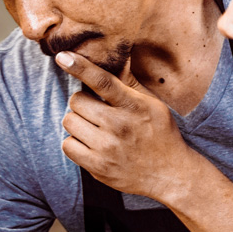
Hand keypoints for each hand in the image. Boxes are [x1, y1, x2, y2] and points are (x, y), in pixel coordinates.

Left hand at [55, 52, 196, 201]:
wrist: (170, 174)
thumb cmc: (160, 133)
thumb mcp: (152, 104)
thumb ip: (129, 83)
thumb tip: (115, 58)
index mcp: (134, 106)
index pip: (103, 82)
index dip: (80, 67)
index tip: (62, 57)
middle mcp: (119, 126)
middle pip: (77, 101)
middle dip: (83, 102)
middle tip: (96, 110)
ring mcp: (107, 148)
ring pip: (69, 122)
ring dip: (77, 122)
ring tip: (94, 128)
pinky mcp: (97, 167)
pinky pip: (67, 146)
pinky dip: (74, 143)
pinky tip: (89, 144)